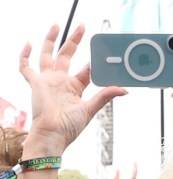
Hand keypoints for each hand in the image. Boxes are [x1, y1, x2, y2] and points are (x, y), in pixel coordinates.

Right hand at [20, 24, 125, 156]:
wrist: (53, 135)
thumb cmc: (70, 127)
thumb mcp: (90, 109)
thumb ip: (105, 96)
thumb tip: (125, 90)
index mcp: (75, 87)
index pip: (85, 70)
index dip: (93, 61)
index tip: (102, 52)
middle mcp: (61, 81)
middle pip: (67, 55)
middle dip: (74, 40)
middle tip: (82, 27)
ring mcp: (48, 81)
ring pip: (47, 54)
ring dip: (51, 40)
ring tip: (56, 25)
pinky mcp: (36, 83)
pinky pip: (25, 67)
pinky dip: (24, 56)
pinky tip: (28, 44)